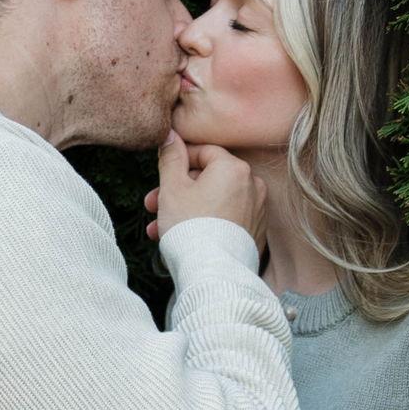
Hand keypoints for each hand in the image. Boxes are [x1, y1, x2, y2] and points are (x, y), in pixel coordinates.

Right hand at [146, 133, 266, 247]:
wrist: (213, 274)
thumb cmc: (190, 228)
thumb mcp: (172, 188)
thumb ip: (171, 158)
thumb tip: (170, 135)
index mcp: (234, 168)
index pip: (203, 152)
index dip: (177, 161)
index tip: (160, 174)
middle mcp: (252, 185)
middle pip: (208, 179)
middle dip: (176, 192)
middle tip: (151, 205)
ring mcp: (257, 210)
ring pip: (213, 201)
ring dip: (185, 210)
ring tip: (159, 228)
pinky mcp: (255, 233)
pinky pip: (225, 220)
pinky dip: (205, 224)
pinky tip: (183, 237)